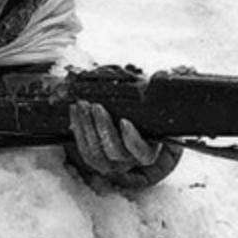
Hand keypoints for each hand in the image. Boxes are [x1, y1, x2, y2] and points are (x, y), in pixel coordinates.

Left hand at [66, 100, 182, 189]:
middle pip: (114, 152)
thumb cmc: (143, 113)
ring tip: (83, 105)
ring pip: (95, 152)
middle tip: (96, 106)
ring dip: (86, 127)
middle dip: (103, 127)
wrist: (130, 123)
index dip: (131, 138)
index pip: (141, 151)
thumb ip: (155, 93)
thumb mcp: (151, 105)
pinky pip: (83, 148)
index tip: (124, 120)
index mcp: (148, 151)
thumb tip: (161, 75)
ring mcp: (110, 163)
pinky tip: (75, 111)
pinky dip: (77, 128)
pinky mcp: (94, 158)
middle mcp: (129, 162)